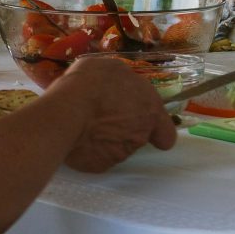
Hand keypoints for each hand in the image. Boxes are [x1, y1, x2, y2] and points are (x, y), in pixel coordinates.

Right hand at [46, 55, 177, 171]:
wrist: (68, 111)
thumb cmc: (94, 82)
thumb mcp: (113, 68)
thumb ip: (125, 82)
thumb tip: (122, 86)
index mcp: (150, 110)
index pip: (166, 134)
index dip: (158, 132)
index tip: (148, 128)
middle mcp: (139, 135)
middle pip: (137, 136)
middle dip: (123, 128)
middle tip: (103, 114)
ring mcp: (120, 153)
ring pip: (116, 146)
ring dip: (106, 137)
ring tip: (84, 120)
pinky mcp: (99, 165)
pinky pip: (96, 155)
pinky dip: (89, 148)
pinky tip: (77, 135)